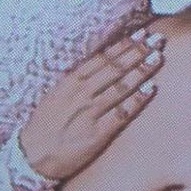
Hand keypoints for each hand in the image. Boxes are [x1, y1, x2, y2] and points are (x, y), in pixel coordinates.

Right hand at [19, 29, 164, 179]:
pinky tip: (151, 88)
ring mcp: (90, 112)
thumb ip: (78, 79)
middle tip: (156, 39)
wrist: (32, 156)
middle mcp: (81, 93)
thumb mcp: (57, 93)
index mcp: (71, 81)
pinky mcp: (97, 134)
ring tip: (158, 57)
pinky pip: (121, 113)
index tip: (140, 34)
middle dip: (138, 51)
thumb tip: (101, 62)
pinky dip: (137, 100)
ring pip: (121, 86)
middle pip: (115, 68)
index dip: (124, 44)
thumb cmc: (45, 124)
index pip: (102, 58)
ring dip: (141, 70)